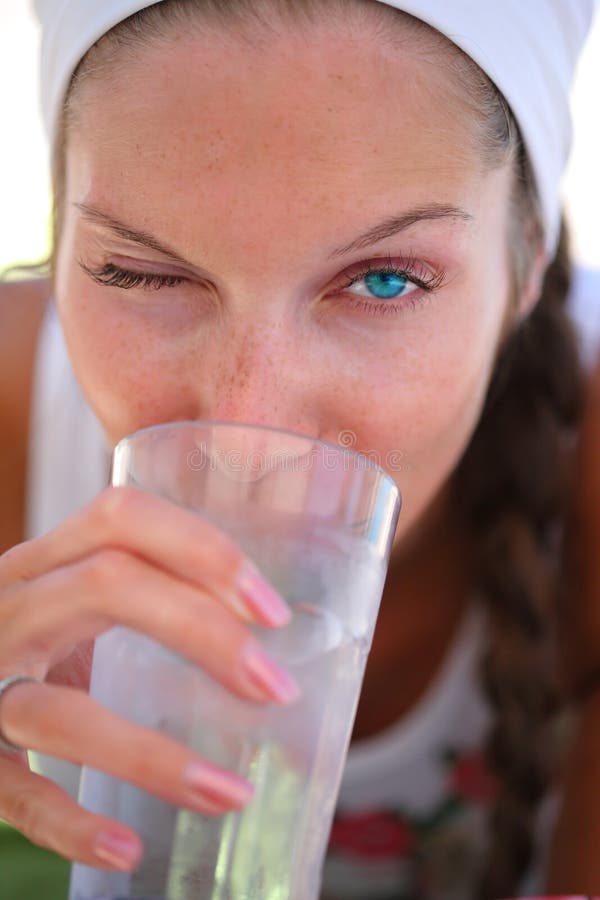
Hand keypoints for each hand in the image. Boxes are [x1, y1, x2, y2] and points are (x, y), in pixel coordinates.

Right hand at [0, 486, 294, 870]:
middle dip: (204, 632)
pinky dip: (73, 825)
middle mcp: (11, 610)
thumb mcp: (69, 602)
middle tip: (274, 687)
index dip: (201, 551)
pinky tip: (128, 848)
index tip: (270, 608)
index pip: (121, 519)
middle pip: (105, 587)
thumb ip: (143, 599)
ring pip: (62, 712)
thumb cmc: (28, 641)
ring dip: (152, 756)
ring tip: (229, 791)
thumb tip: (267, 636)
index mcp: (45, 564)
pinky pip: (19, 795)